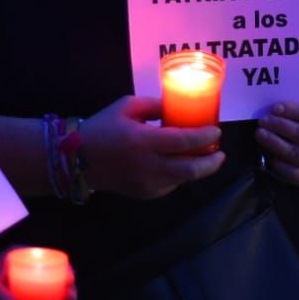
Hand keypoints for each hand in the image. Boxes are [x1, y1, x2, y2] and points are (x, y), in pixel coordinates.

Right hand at [78, 96, 226, 198]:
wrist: (77, 159)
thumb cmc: (102, 127)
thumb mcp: (127, 106)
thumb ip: (155, 105)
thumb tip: (179, 106)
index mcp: (143, 141)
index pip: (184, 141)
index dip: (205, 137)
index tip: (217, 131)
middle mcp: (148, 166)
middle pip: (191, 170)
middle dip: (212, 163)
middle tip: (220, 153)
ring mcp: (147, 183)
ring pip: (183, 180)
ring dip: (198, 169)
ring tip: (206, 157)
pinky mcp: (144, 194)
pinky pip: (171, 185)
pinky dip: (180, 175)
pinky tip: (180, 164)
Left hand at [255, 103, 298, 187]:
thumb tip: (276, 109)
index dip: (292, 111)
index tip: (275, 108)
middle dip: (280, 126)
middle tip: (263, 121)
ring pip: (296, 153)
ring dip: (275, 143)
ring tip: (260, 134)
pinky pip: (292, 173)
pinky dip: (279, 164)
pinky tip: (268, 155)